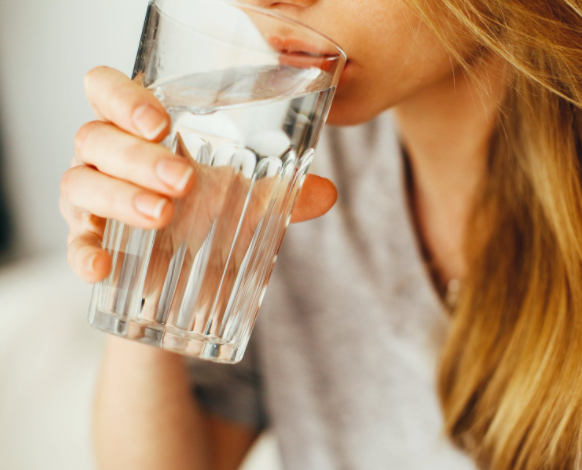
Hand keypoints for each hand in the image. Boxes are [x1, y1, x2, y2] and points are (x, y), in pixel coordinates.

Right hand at [61, 66, 336, 287]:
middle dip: (138, 156)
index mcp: (141, 131)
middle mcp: (108, 157)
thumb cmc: (208, 218)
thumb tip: (327, 193)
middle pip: (96, 136)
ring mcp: (91, 198)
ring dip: (120, 197)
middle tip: (183, 180)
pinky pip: (74, 242)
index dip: (124, 97)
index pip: (107, 90)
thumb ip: (282, 194)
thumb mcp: (246, 202)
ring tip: (163, 215)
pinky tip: (102, 268)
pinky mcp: (88, 241)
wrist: (185, 279)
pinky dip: (83, 252)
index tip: (162, 123)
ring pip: (79, 182)